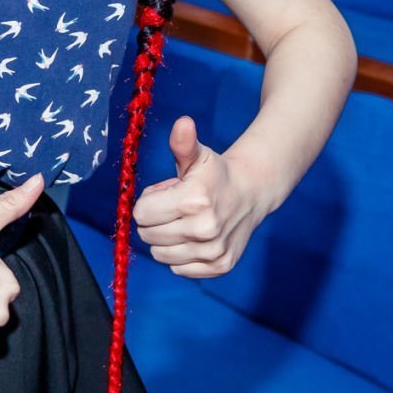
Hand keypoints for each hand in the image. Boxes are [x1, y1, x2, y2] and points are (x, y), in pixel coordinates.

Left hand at [133, 117, 268, 277]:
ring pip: (160, 255)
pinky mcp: (219, 266)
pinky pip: (178, 269)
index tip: (167, 193)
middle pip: (148, 235)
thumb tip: (183, 123)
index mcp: (194, 200)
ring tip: (185, 221)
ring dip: (166, 239)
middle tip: (176, 208)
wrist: (251, 192)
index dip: (149, 202)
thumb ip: (183, 142)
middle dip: (156, 220)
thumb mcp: (198, 155)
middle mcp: (204, 229)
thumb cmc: (216, 173)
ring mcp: (213, 251)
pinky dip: (181, 255)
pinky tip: (195, 237)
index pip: (141, 214)